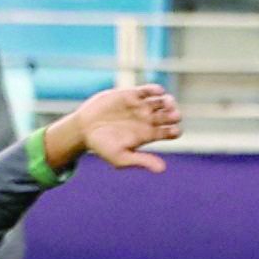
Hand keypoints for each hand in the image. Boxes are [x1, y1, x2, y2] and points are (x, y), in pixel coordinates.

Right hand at [66, 83, 181, 172]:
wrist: (82, 129)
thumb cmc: (101, 146)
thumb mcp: (120, 157)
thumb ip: (141, 161)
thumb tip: (162, 169)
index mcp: (149, 135)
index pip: (172, 132)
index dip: (175, 130)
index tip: (170, 130)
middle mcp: (148, 120)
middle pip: (172, 115)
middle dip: (175, 114)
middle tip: (171, 115)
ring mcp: (140, 107)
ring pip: (164, 101)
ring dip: (169, 101)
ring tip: (165, 103)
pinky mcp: (130, 95)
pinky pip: (149, 90)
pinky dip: (156, 90)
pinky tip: (157, 93)